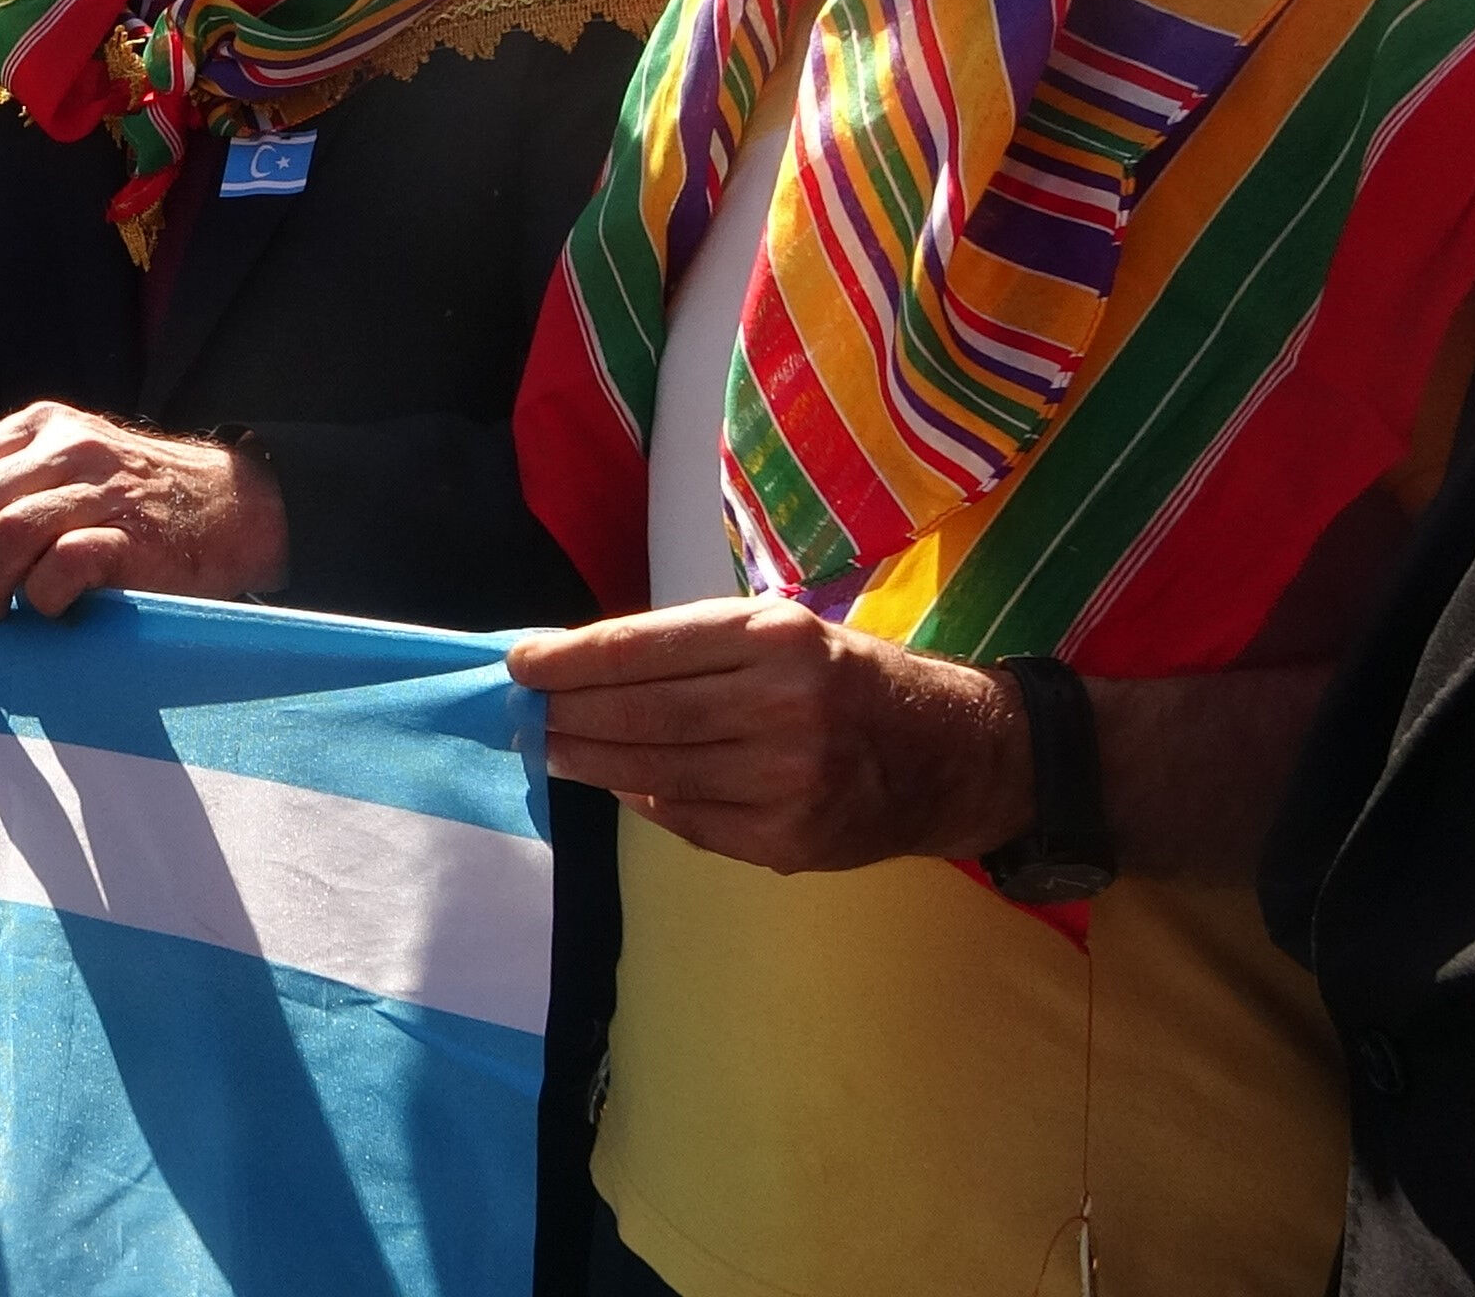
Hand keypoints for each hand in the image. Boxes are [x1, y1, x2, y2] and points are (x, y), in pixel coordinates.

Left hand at [0, 403, 281, 618]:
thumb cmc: (137, 501)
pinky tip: (48, 609)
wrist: (234, 508)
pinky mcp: (131, 535)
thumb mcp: (71, 466)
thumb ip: (14, 484)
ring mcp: (101, 488)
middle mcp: (68, 447)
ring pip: (7, 534)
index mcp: (42, 426)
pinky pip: (60, 566)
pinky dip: (40, 597)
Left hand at [504, 597, 1030, 874]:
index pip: (644, 648)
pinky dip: (646, 800)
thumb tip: (583, 671)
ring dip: (589, 762)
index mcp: (776, 639)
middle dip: (567, 716)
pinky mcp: (787, 841)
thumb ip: (693, 649)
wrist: (953, 755)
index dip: (571, 660)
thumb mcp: (783, 632)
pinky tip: (624, 783)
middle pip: (639, 716)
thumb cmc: (849, 679)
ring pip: (653, 773)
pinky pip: (687, 820)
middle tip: (522, 715)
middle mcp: (781, 706)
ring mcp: (785, 782)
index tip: (520, 665)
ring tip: (551, 749)